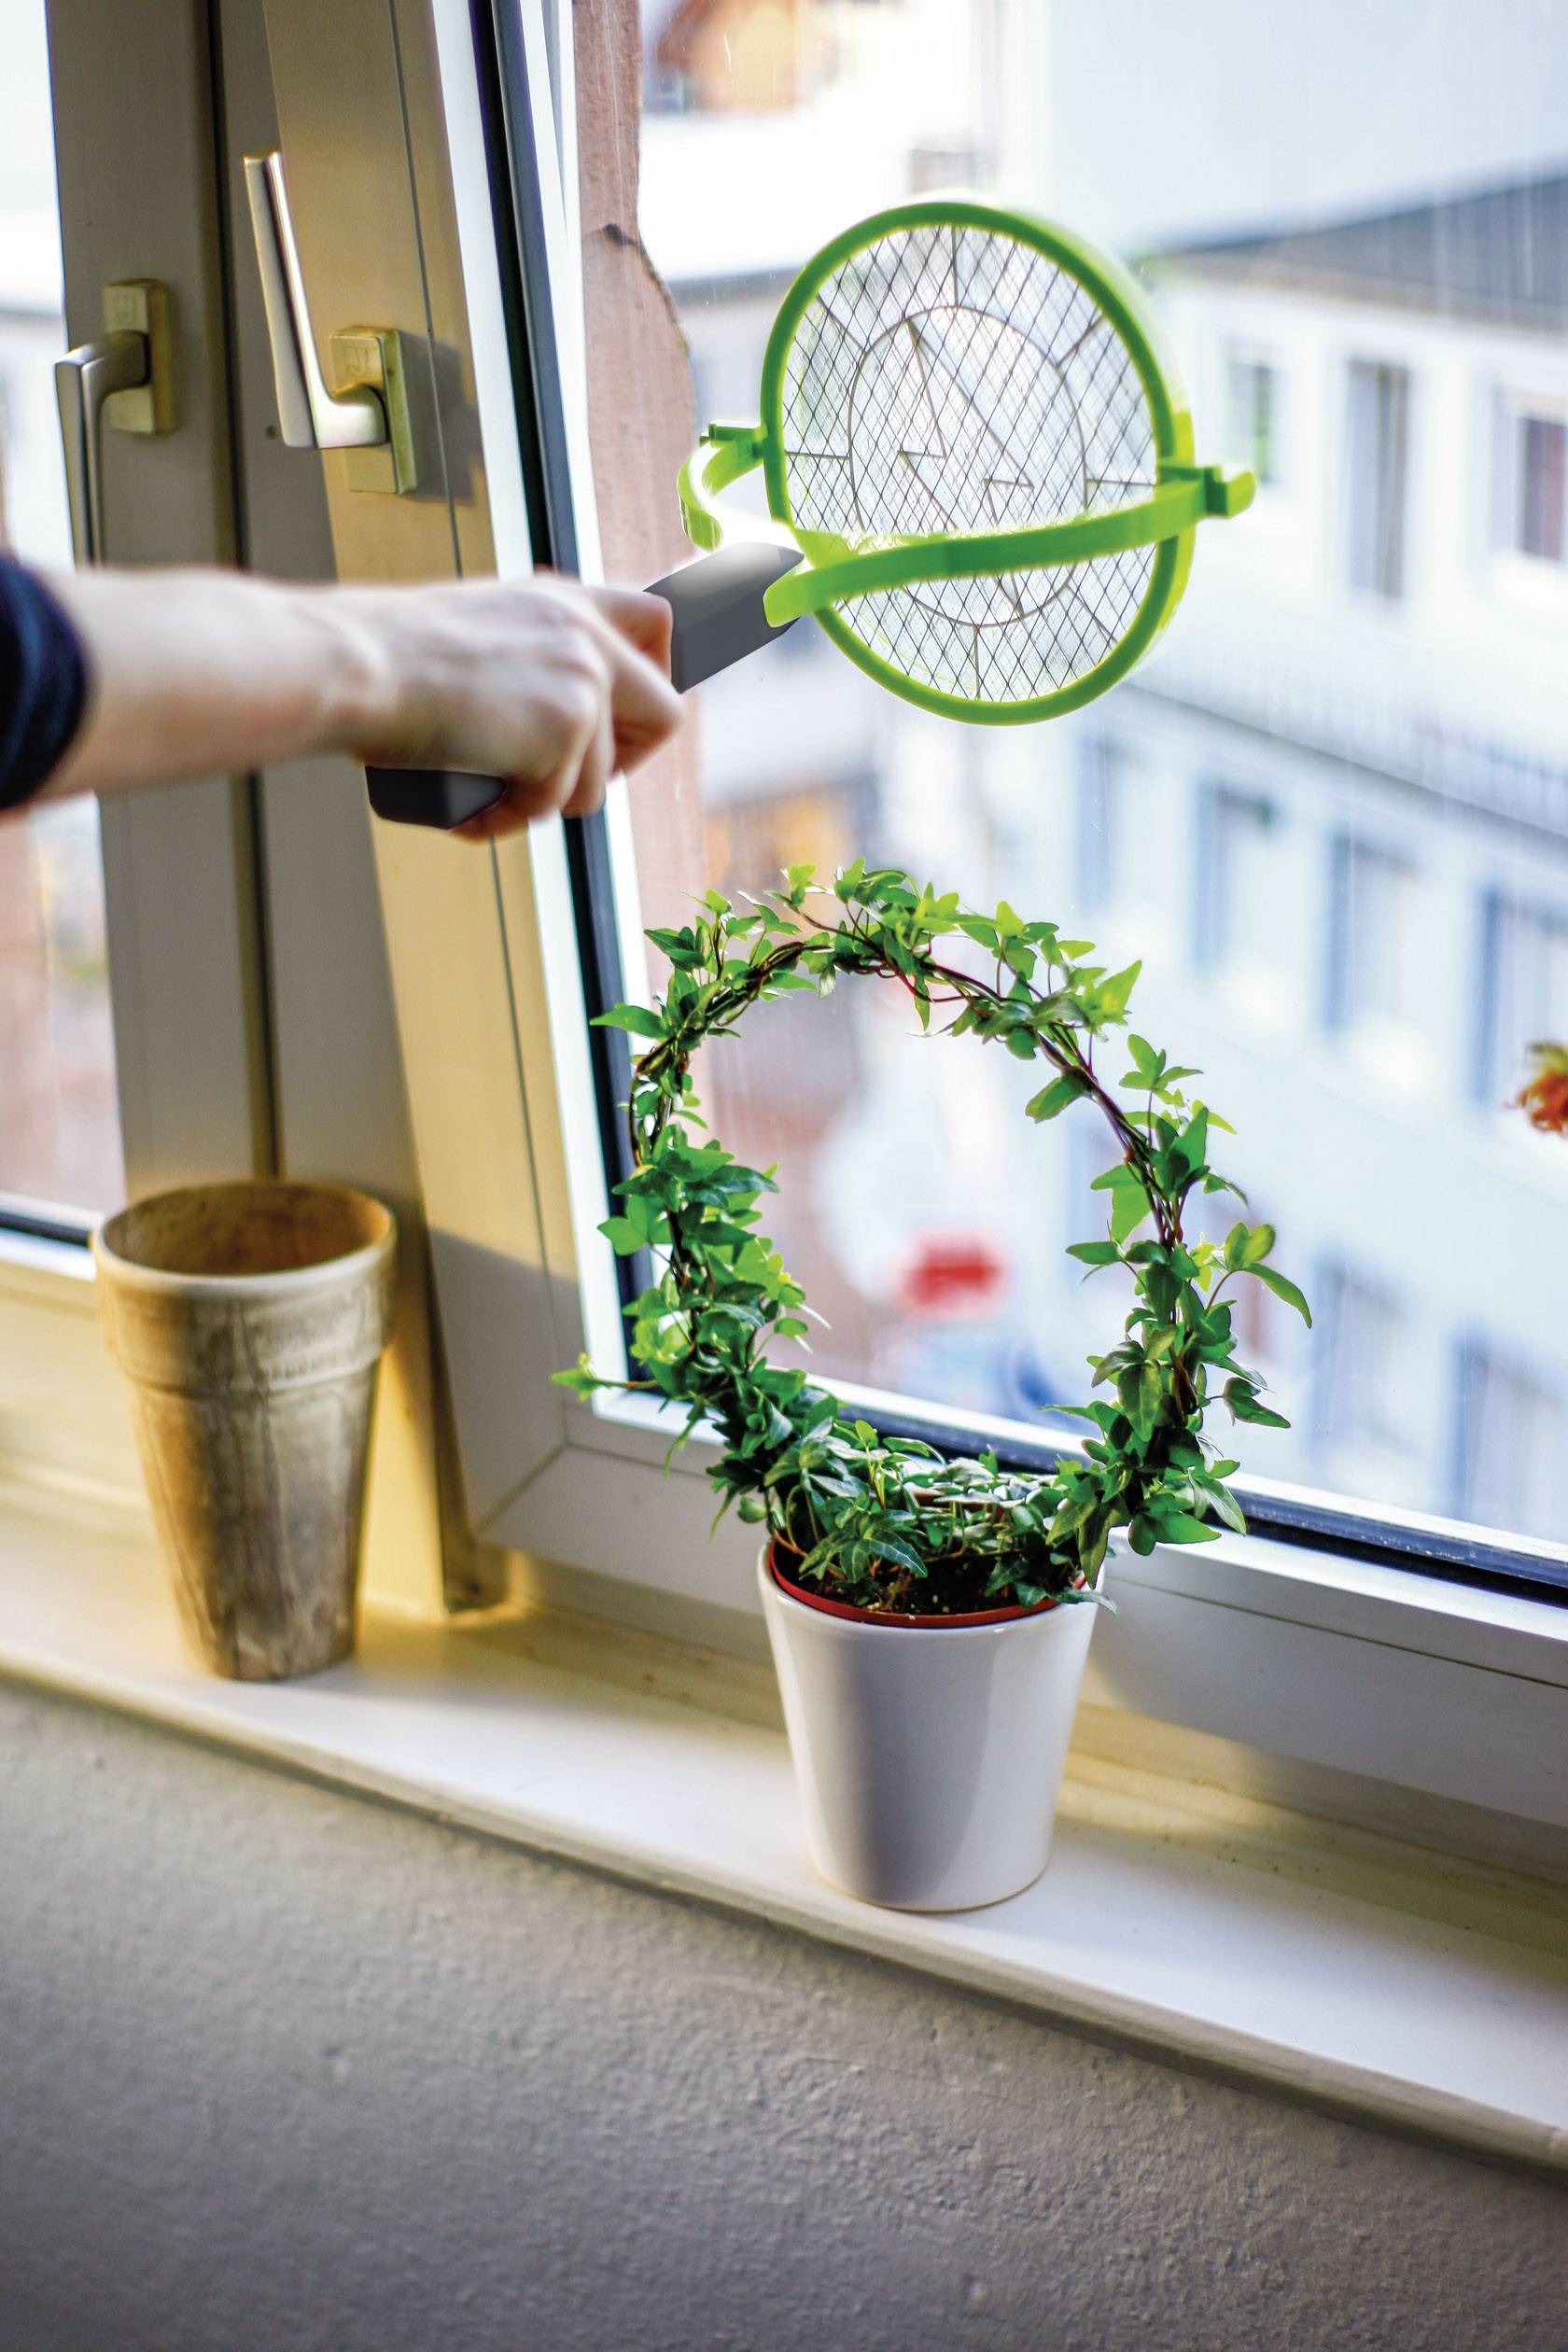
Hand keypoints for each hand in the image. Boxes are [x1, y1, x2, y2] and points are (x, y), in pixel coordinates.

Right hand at [338, 574, 681, 837]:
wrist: (358, 666)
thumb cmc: (388, 656)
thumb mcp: (474, 632)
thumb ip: (524, 656)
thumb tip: (539, 716)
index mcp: (563, 602)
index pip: (655, 621)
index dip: (660, 672)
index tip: (630, 713)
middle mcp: (585, 634)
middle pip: (665, 712)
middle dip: (625, 762)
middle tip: (569, 780)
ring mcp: (582, 681)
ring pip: (600, 780)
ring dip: (544, 800)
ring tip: (486, 793)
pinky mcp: (567, 729)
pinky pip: (556, 803)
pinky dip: (511, 816)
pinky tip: (472, 806)